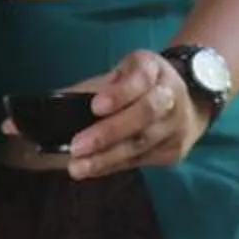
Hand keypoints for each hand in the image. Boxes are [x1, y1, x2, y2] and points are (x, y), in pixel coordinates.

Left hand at [54, 50, 205, 178]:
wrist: (192, 102)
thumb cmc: (142, 85)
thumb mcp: (121, 73)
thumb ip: (92, 87)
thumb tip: (47, 109)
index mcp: (154, 69)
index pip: (140, 78)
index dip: (120, 93)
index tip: (95, 106)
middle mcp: (171, 95)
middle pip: (145, 114)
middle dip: (109, 132)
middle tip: (77, 147)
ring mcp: (176, 125)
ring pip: (142, 143)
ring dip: (107, 158)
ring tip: (78, 167)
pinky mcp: (174, 150)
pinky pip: (141, 160)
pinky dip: (114, 166)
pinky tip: (94, 169)